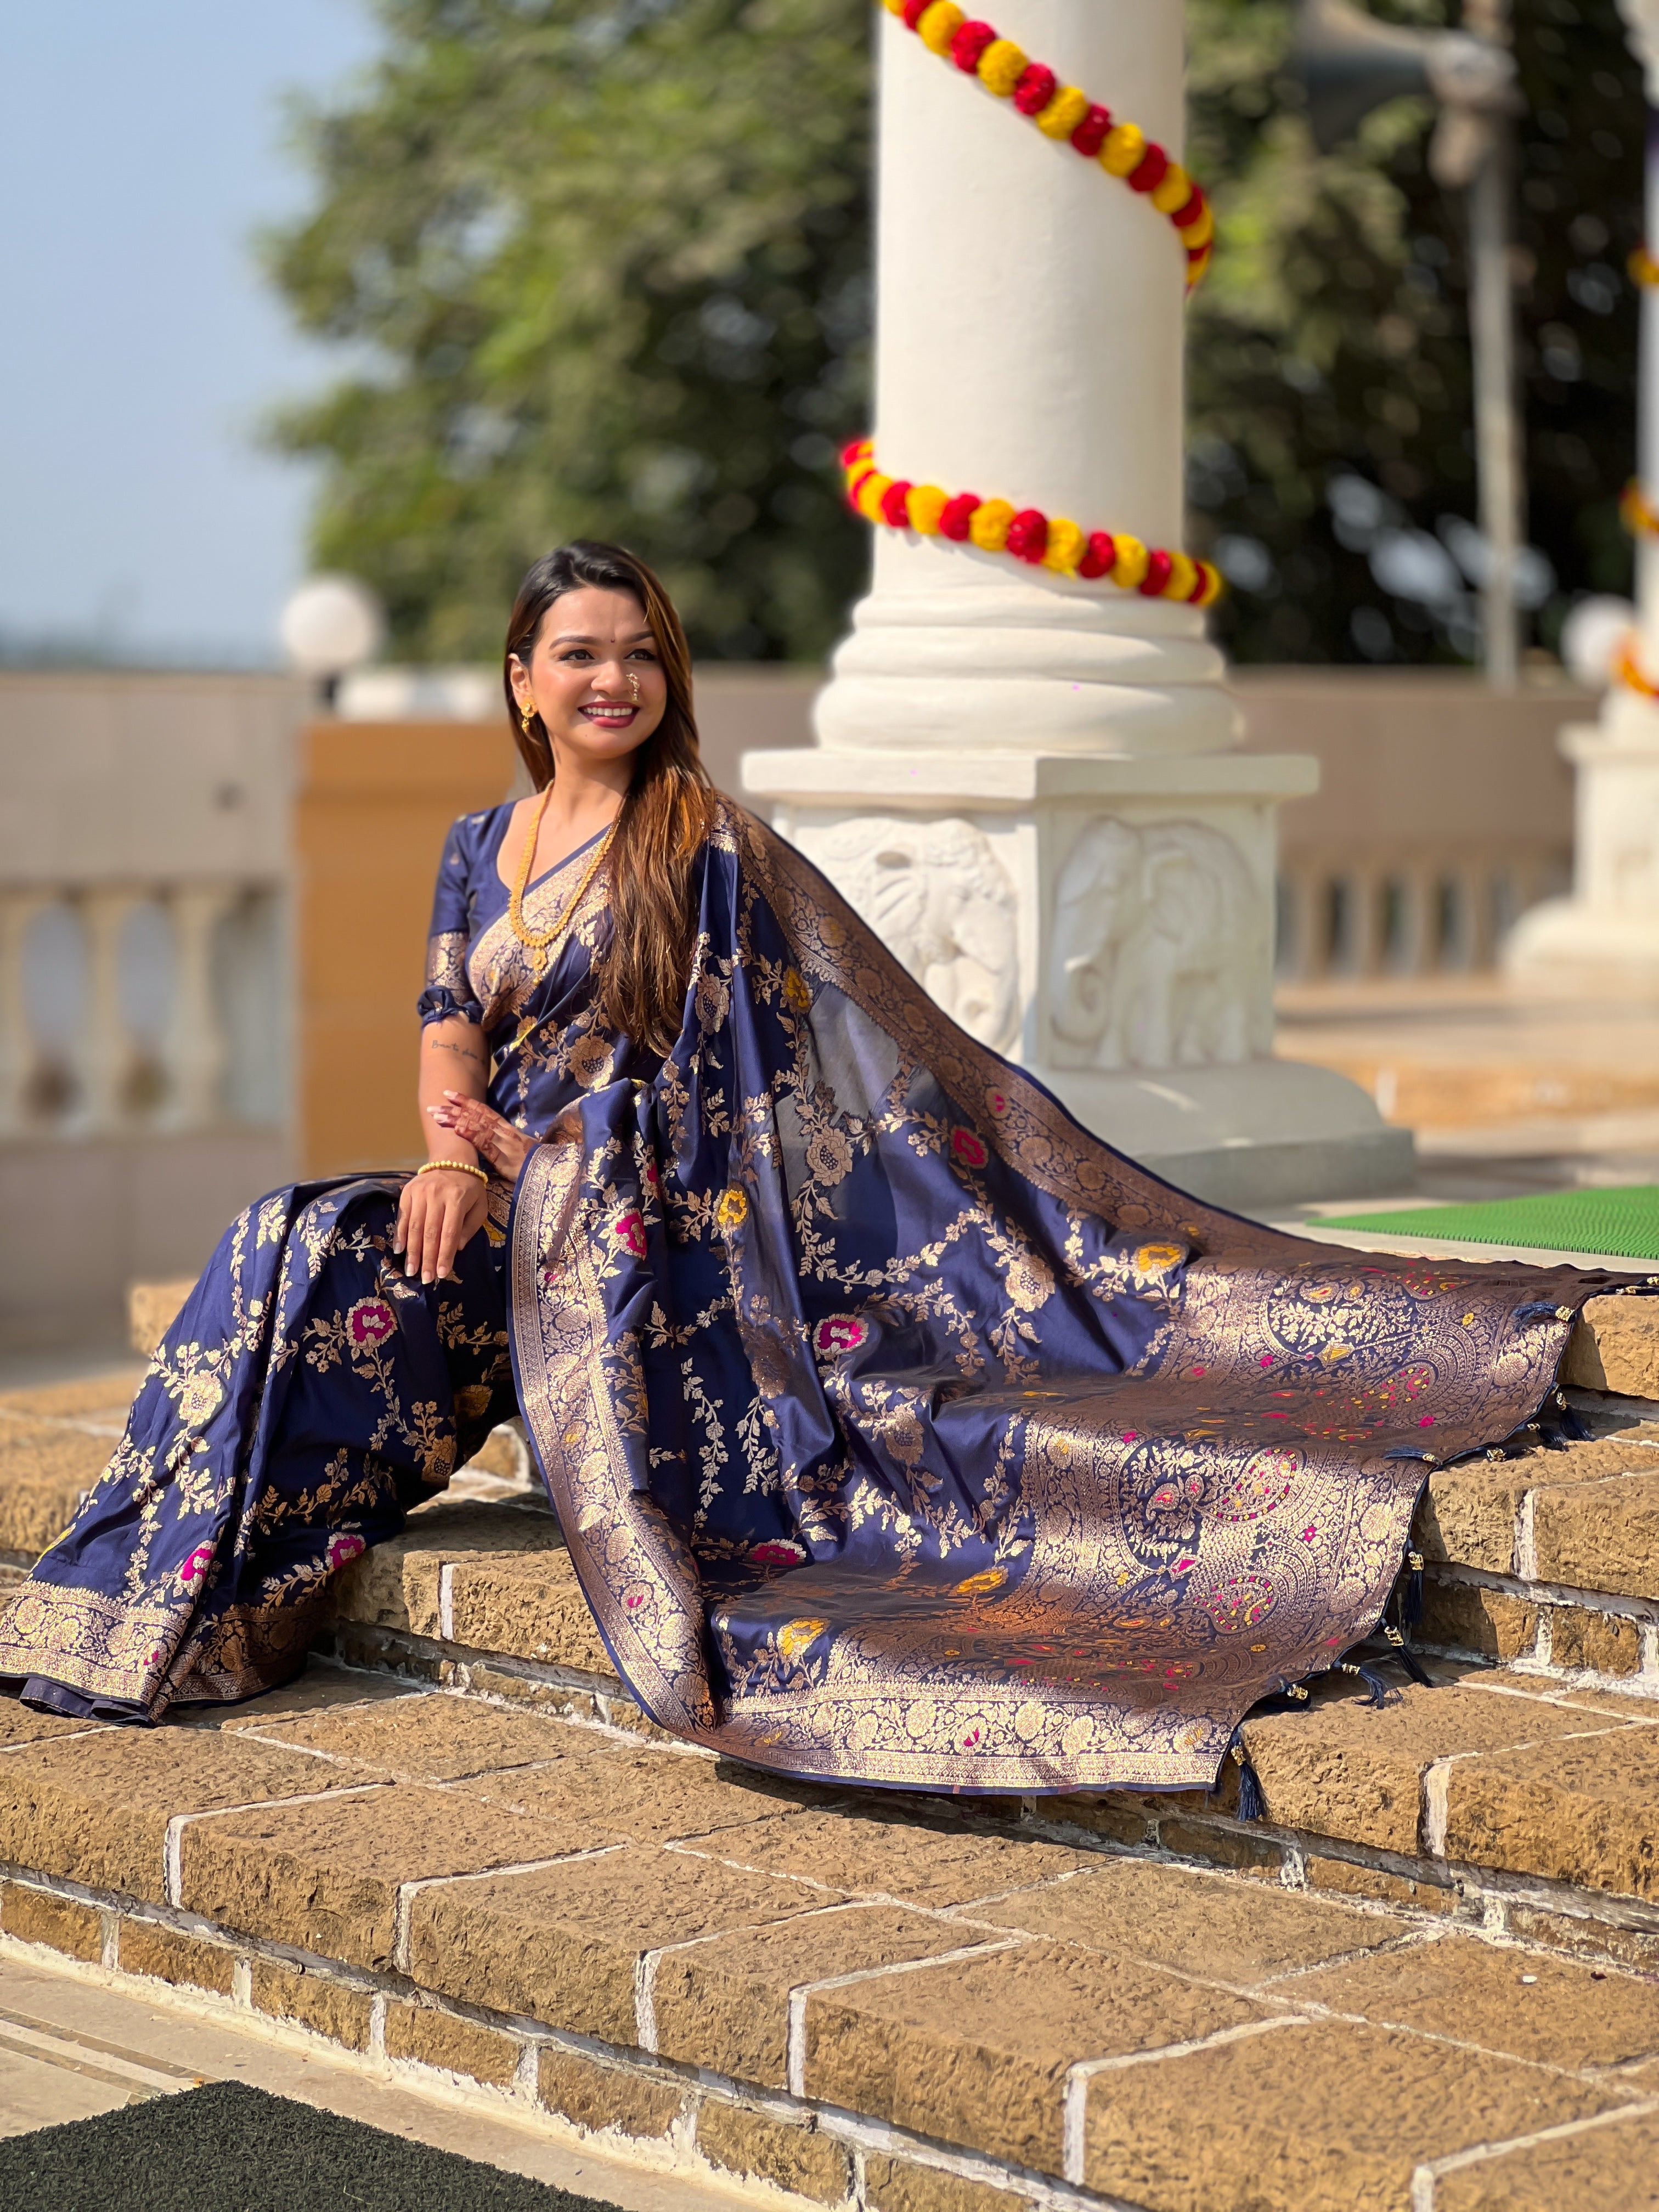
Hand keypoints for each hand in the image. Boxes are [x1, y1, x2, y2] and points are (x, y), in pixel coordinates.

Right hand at [394, 1168, 489, 1284]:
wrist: (451, 1160)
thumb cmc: (469, 1188)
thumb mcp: (479, 1205)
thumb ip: (470, 1227)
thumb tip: (457, 1249)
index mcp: (457, 1198)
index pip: (449, 1232)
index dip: (444, 1255)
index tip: (441, 1274)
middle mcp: (436, 1195)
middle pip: (430, 1232)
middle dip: (427, 1259)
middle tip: (424, 1279)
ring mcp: (419, 1192)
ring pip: (414, 1227)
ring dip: (412, 1251)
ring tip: (411, 1270)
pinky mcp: (407, 1192)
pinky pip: (402, 1217)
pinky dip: (400, 1235)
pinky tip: (399, 1250)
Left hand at [427, 1092, 533, 1182]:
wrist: (550, 1173)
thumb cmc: (537, 1164)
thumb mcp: (520, 1149)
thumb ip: (506, 1144)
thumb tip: (491, 1142)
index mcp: (508, 1129)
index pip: (484, 1111)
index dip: (466, 1102)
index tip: (449, 1094)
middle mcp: (504, 1132)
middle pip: (476, 1116)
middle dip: (454, 1109)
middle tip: (433, 1104)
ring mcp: (503, 1143)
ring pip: (476, 1126)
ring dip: (455, 1120)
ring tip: (436, 1116)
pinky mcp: (503, 1158)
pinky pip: (484, 1144)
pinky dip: (470, 1135)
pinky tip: (456, 1129)